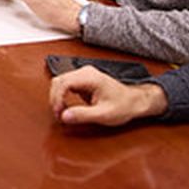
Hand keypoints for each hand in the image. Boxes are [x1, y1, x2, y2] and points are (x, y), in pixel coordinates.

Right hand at [48, 65, 167, 125]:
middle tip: (59, 115)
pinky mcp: (82, 80)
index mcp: (90, 77)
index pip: (64, 83)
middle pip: (58, 81)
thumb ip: (83, 115)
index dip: (57, 98)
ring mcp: (84, 75)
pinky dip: (62, 96)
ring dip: (57, 97)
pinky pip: (65, 85)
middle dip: (55, 99)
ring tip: (62, 112)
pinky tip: (67, 106)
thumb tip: (64, 116)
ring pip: (59, 82)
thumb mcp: (103, 114)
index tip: (59, 112)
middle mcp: (85, 72)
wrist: (134, 101)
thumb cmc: (123, 106)